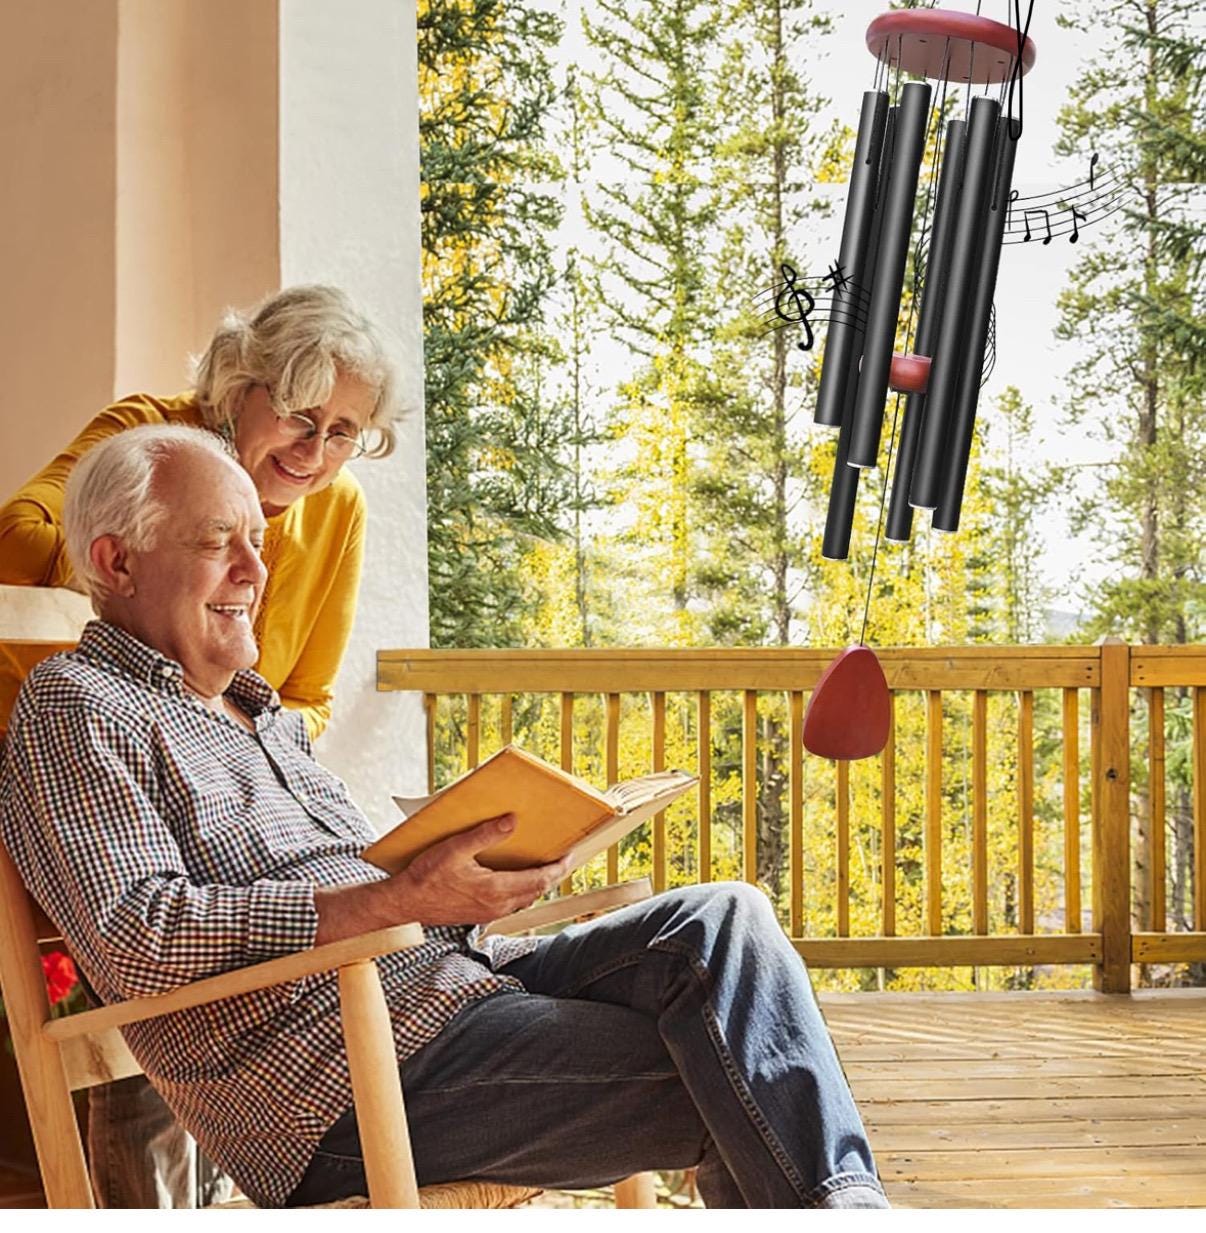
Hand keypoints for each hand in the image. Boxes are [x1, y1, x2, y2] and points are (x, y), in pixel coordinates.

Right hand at [314, 813, 568, 943]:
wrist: (404, 904)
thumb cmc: (426, 876)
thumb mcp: (454, 848)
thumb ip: (485, 834)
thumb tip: (512, 821)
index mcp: (496, 890)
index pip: (540, 880)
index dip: (558, 868)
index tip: (571, 854)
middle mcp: (497, 906)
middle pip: (536, 891)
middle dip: (552, 875)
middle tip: (563, 857)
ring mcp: (488, 913)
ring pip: (524, 899)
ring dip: (537, 884)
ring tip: (544, 866)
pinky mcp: (479, 914)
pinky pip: (510, 903)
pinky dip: (521, 890)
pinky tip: (516, 878)